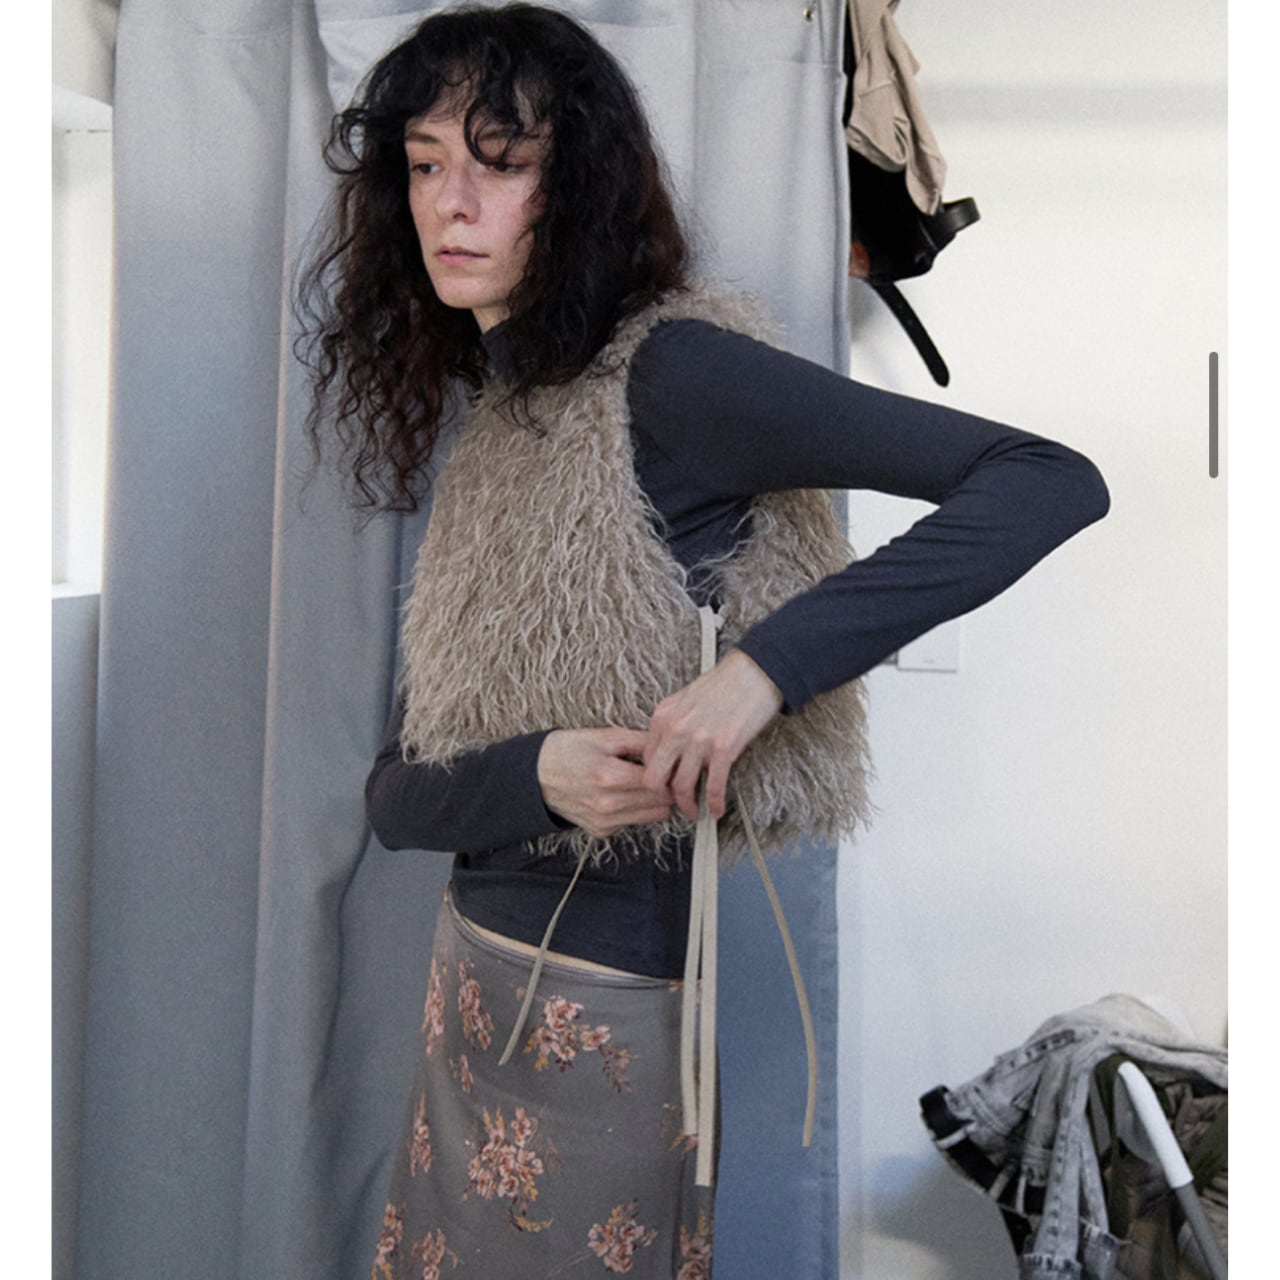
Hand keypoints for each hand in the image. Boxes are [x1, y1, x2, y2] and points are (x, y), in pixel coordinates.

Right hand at [537, 727, 674, 837]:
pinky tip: (624, 793)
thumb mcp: (605, 736)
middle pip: (662, 804)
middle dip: (667, 789)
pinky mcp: (601, 830)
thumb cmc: (567, 751)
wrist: (535, 775)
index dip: (672, 773)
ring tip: (643, 782)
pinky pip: (633, 822)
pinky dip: (635, 809)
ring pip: (653, 817)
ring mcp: (604, 821)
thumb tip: (670, 747)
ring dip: (654, 801)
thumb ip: (641, 742)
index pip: (661, 784)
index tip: (673, 765)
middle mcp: (608, 804)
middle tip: (663, 773)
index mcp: (610, 776)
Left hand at [642, 649, 783, 821]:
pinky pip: (713, 786)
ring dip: (688, 806)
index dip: (655, 778)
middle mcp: (676, 729)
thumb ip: (673, 724)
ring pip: (681, 787)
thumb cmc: (725, 684)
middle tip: (673, 805)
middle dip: (663, 797)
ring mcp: (698, 740)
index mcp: (663, 716)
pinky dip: (714, 803)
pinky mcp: (723, 748)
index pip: (647, 758)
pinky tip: (717, 809)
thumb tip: (671, 752)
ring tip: (695, 812)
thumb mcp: (685, 699)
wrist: (754, 673)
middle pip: (655, 778)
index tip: (664, 786)